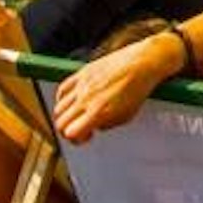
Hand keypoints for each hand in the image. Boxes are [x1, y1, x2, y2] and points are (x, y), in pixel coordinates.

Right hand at [50, 30, 182, 143]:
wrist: (143, 62)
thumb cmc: (139, 89)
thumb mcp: (126, 116)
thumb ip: (106, 125)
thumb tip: (93, 127)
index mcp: (98, 111)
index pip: (70, 133)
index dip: (76, 139)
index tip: (85, 137)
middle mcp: (86, 98)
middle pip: (60, 122)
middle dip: (68, 130)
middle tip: (80, 129)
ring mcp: (82, 85)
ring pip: (59, 107)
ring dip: (65, 116)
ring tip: (78, 115)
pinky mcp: (82, 72)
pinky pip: (62, 89)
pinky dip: (63, 99)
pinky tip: (74, 101)